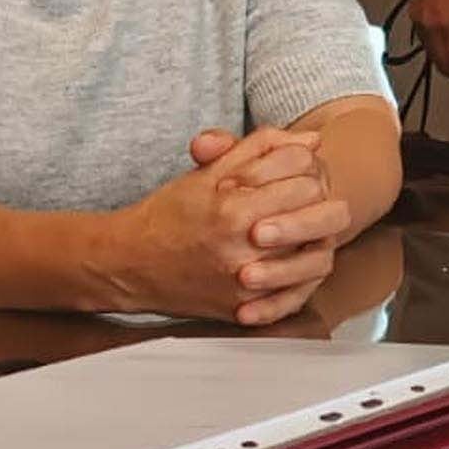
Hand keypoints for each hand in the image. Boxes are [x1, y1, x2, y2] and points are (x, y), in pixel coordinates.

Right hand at [101, 129, 338, 325]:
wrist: (129, 263)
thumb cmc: (168, 216)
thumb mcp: (209, 172)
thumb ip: (261, 148)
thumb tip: (311, 141)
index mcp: (234, 210)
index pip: (303, 180)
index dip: (308, 168)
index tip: (299, 170)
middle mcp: (242, 249)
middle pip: (318, 216)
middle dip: (320, 199)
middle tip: (310, 196)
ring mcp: (245, 284)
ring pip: (317, 257)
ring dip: (319, 237)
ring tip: (306, 227)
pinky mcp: (244, 307)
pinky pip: (297, 296)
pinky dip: (305, 277)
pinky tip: (297, 260)